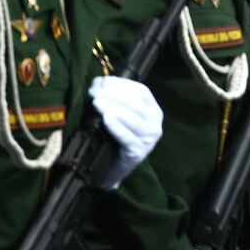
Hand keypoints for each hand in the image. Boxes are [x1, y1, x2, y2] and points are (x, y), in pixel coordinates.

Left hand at [89, 75, 163, 189]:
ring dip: (113, 108)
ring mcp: (148, 139)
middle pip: (136, 104)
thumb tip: (98, 83)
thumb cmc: (117, 138)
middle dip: (113, 95)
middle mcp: (155, 124)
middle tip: (94, 92)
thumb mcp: (121, 116)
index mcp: (153, 111)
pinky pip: (127, 137)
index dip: (122, 84)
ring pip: (133, 119)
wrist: (114, 168)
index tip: (103, 81)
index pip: (141, 92)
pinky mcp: (137, 153)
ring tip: (96, 103)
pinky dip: (116, 127)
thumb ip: (115, 99)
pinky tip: (106, 119)